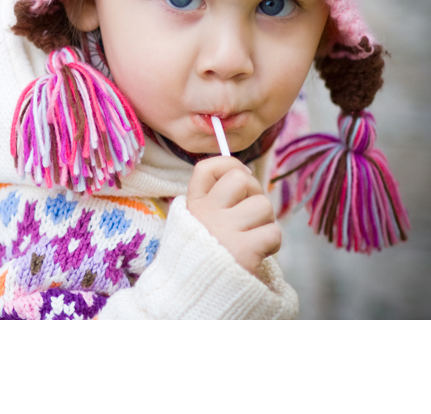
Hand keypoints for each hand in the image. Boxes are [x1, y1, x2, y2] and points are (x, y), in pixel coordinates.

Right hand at [186, 156, 280, 276]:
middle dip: (255, 193)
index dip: (229, 164)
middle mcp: (205, 214)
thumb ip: (216, 201)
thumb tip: (247, 173)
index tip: (239, 178)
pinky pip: (273, 233)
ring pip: (263, 205)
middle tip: (250, 216)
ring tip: (252, 238)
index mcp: (192, 206)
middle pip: (242, 178)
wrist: (195, 300)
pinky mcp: (243, 251)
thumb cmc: (205, 258)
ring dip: (265, 222)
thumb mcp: (198, 225)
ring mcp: (223, 231)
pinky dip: (271, 244)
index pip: (207, 167)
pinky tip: (257, 254)